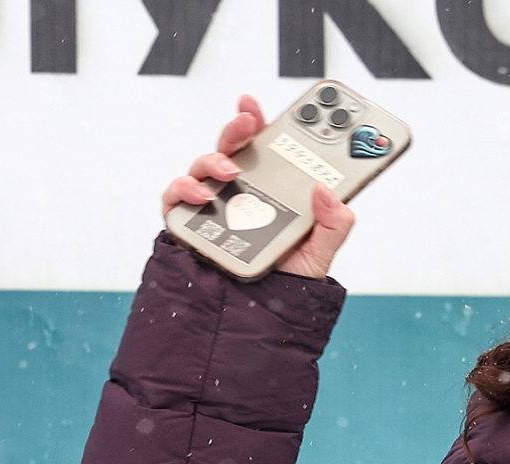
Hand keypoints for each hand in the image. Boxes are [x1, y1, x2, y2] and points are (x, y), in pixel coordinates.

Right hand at [160, 95, 356, 278]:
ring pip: (204, 167)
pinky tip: (203, 196)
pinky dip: (185, 191)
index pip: (265, 146)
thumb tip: (327, 190)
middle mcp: (239, 190)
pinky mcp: (189, 223)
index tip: (260, 104)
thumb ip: (333, 223)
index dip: (261, 120)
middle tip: (248, 119)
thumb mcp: (321, 251)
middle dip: (238, 127)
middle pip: (234, 147)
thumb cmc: (288, 277)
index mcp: (271, 187)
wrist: (261, 314)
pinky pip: (176, 198)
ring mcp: (212, 204)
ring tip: (231, 171)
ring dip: (213, 161)